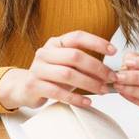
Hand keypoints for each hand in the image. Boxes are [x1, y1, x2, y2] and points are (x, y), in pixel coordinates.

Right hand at [0, 30, 117, 110]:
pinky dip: (75, 98)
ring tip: (103, 91)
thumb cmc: (52, 75)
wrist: (24, 87)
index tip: (113, 51)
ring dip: (89, 83)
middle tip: (111, 78)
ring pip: (67, 74)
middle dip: (97, 67)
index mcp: (55, 43)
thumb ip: (84, 64)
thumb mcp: (66, 65)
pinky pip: (57, 92)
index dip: (96, 42)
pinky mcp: (34, 86)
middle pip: (75, 56)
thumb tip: (110, 71)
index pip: (77, 37)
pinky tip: (87, 102)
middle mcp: (45, 53)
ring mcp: (38, 69)